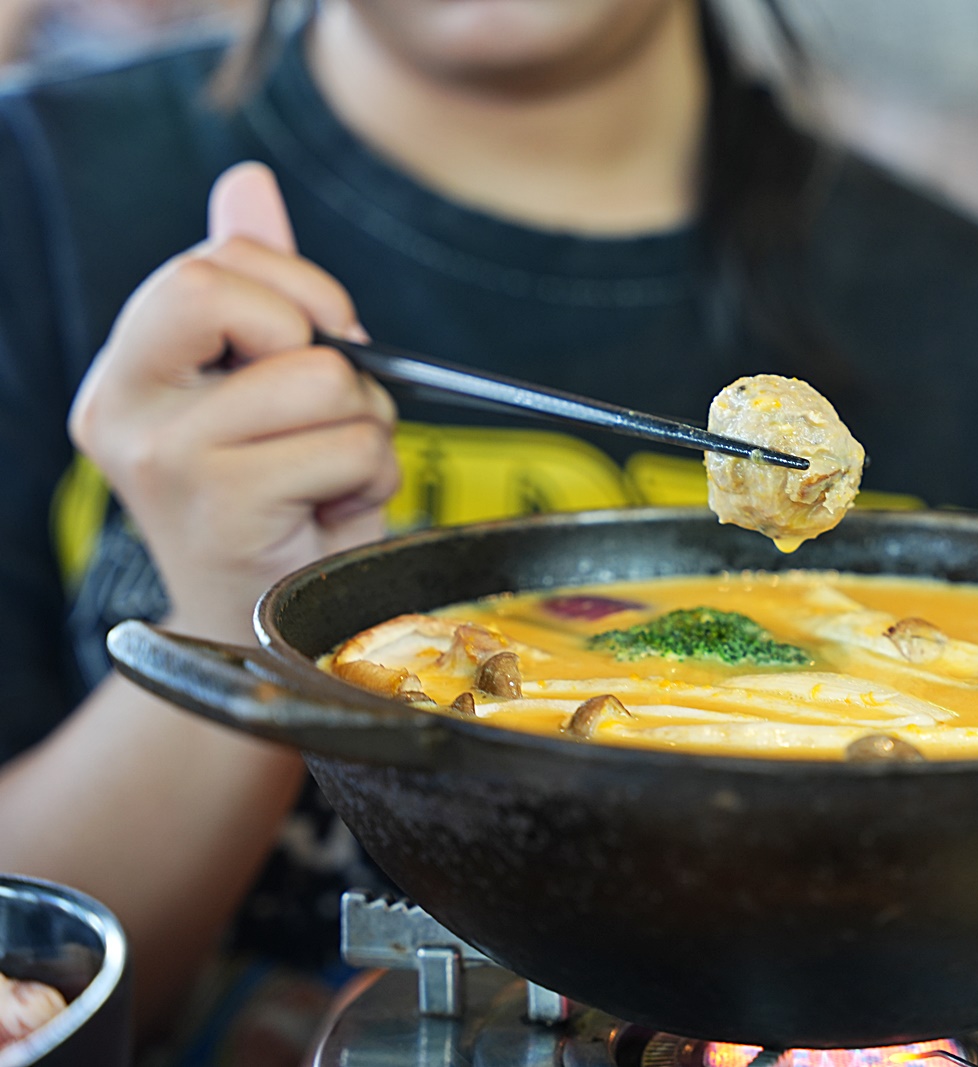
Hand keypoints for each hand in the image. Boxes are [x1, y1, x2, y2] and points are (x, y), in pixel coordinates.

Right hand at [68, 162, 399, 642]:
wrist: (257, 628)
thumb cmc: (273, 501)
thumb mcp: (256, 386)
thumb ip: (249, 284)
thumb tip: (247, 182)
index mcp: (128, 370)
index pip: (206, 265)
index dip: (294, 286)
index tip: (324, 336)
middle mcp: (124, 410)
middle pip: (240, 299)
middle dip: (324, 343)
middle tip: (329, 408)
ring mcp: (167, 461)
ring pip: (325, 381)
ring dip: (364, 429)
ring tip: (329, 477)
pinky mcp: (223, 508)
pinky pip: (350, 447)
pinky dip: (371, 480)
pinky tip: (331, 516)